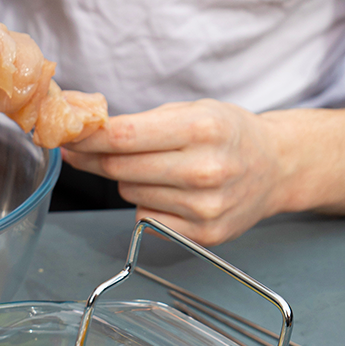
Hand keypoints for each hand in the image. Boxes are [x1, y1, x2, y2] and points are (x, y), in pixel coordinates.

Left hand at [61, 98, 287, 245]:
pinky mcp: (203, 234)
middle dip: (96, 158)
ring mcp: (205, 207)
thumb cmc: (230, 135)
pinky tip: (172, 194)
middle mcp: (205, 170)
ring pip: (130, 194)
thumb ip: (141, 122)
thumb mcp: (194, 111)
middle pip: (120, 168)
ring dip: (130, 181)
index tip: (66, 136)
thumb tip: (84, 134)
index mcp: (203, 129)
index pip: (124, 136)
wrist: (278, 167)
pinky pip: (146, 220)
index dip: (87, 138)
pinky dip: (148, 206)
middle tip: (85, 150)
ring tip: (159, 169)